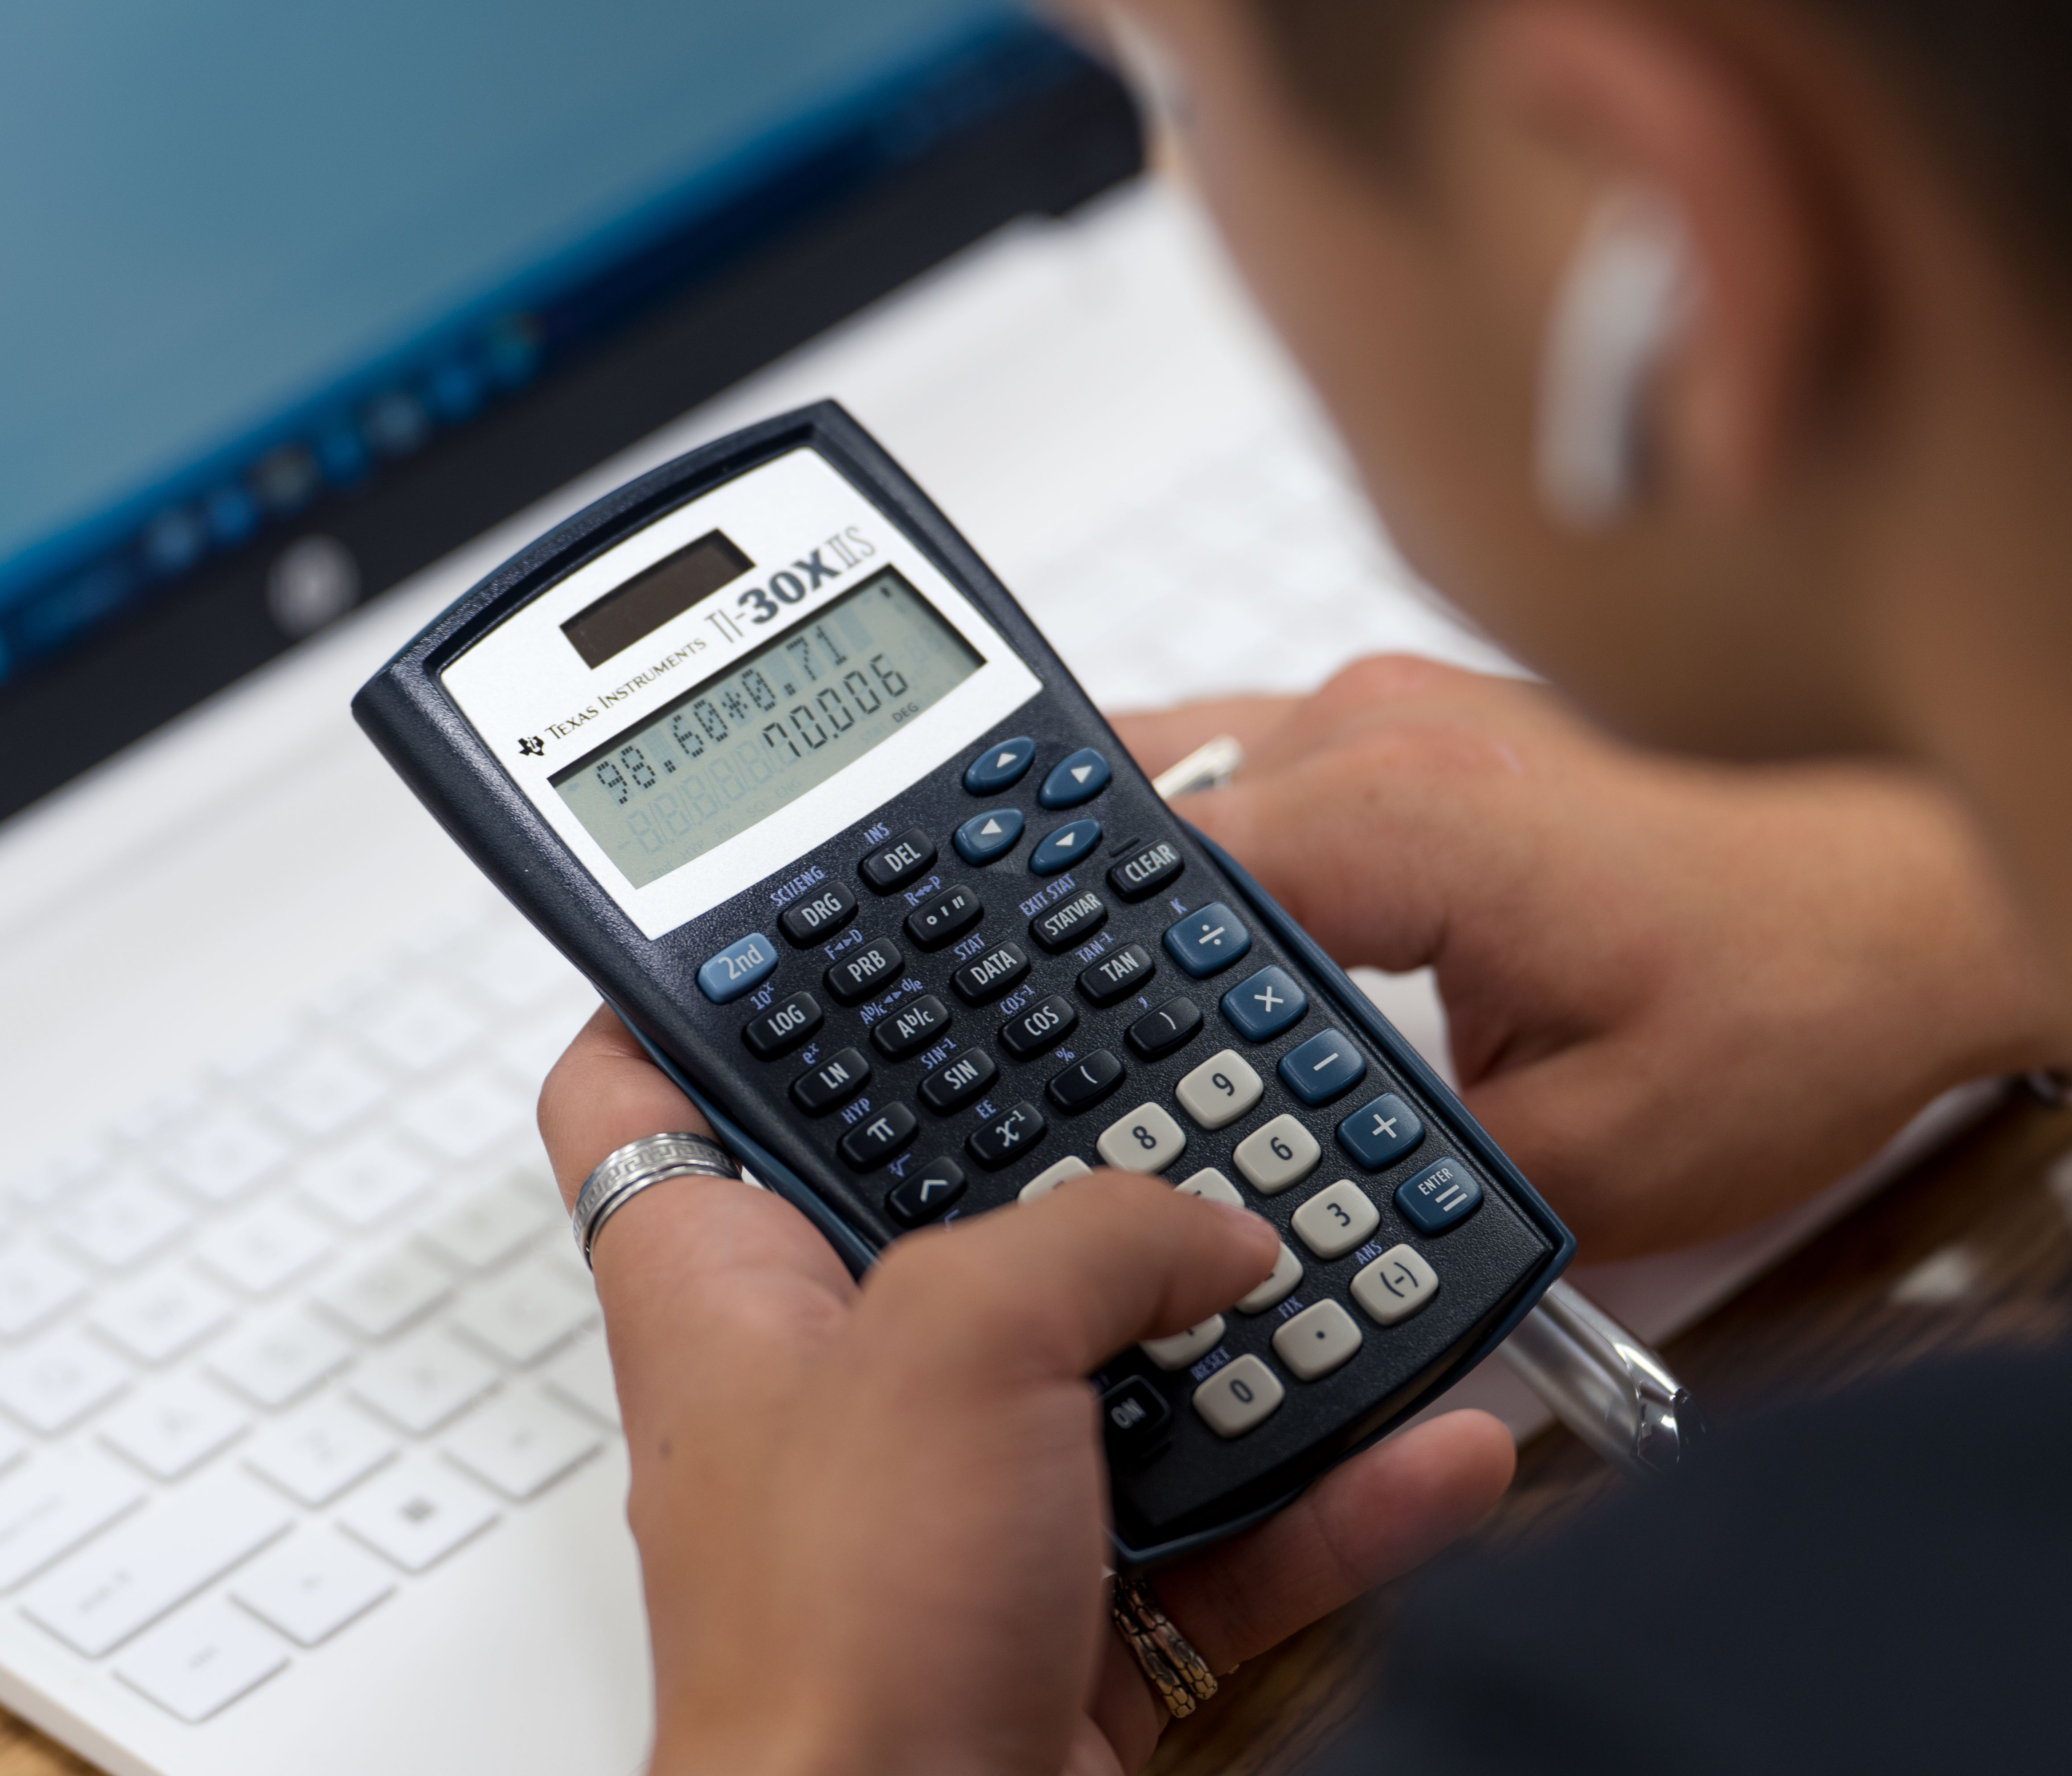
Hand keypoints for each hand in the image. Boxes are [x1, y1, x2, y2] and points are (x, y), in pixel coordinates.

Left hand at [540, 1012, 1513, 1775]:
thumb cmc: (830, 1646)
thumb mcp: (953, 1346)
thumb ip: (1087, 1236)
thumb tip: (1205, 1229)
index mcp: (728, 1285)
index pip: (645, 1083)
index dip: (702, 982)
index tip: (798, 905)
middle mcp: (837, 1379)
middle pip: (943, 1201)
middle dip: (1077, 1144)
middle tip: (1176, 1059)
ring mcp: (955, 1496)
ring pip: (1117, 1364)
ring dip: (1253, 1324)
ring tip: (1354, 1248)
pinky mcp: (1067, 1606)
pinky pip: (1226, 1519)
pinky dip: (1335, 1485)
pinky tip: (1433, 1434)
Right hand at [1113, 656, 2064, 1259]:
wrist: (1907, 915)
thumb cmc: (1784, 1007)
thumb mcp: (1574, 1159)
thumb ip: (1386, 1173)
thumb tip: (1245, 1193)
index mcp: (1405, 814)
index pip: (1149, 874)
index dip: (1077, 976)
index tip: (1049, 1061)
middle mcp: (1378, 725)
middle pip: (1131, 800)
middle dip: (1083, 923)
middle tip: (1064, 1044)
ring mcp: (1388, 707)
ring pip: (1173, 772)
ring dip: (1142, 887)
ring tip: (1116, 1002)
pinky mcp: (1404, 726)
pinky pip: (1244, 774)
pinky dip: (1206, 858)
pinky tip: (1201, 946)